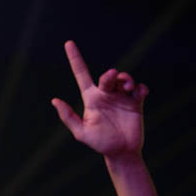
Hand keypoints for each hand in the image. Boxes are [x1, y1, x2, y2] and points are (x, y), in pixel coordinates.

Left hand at [52, 40, 148, 158]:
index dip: (75, 59)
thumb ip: (68, 117)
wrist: (121, 153)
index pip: (81, 74)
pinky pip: (139, 89)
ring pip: (124, 79)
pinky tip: (140, 93)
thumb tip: (55, 100)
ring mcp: (121, 98)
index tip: (68, 43)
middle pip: (107, 76)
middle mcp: (106, 95)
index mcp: (91, 98)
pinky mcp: (136, 103)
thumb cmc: (99, 143)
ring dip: (126, 79)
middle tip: (114, 77)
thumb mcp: (81, 132)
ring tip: (127, 86)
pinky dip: (141, 88)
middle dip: (111, 74)